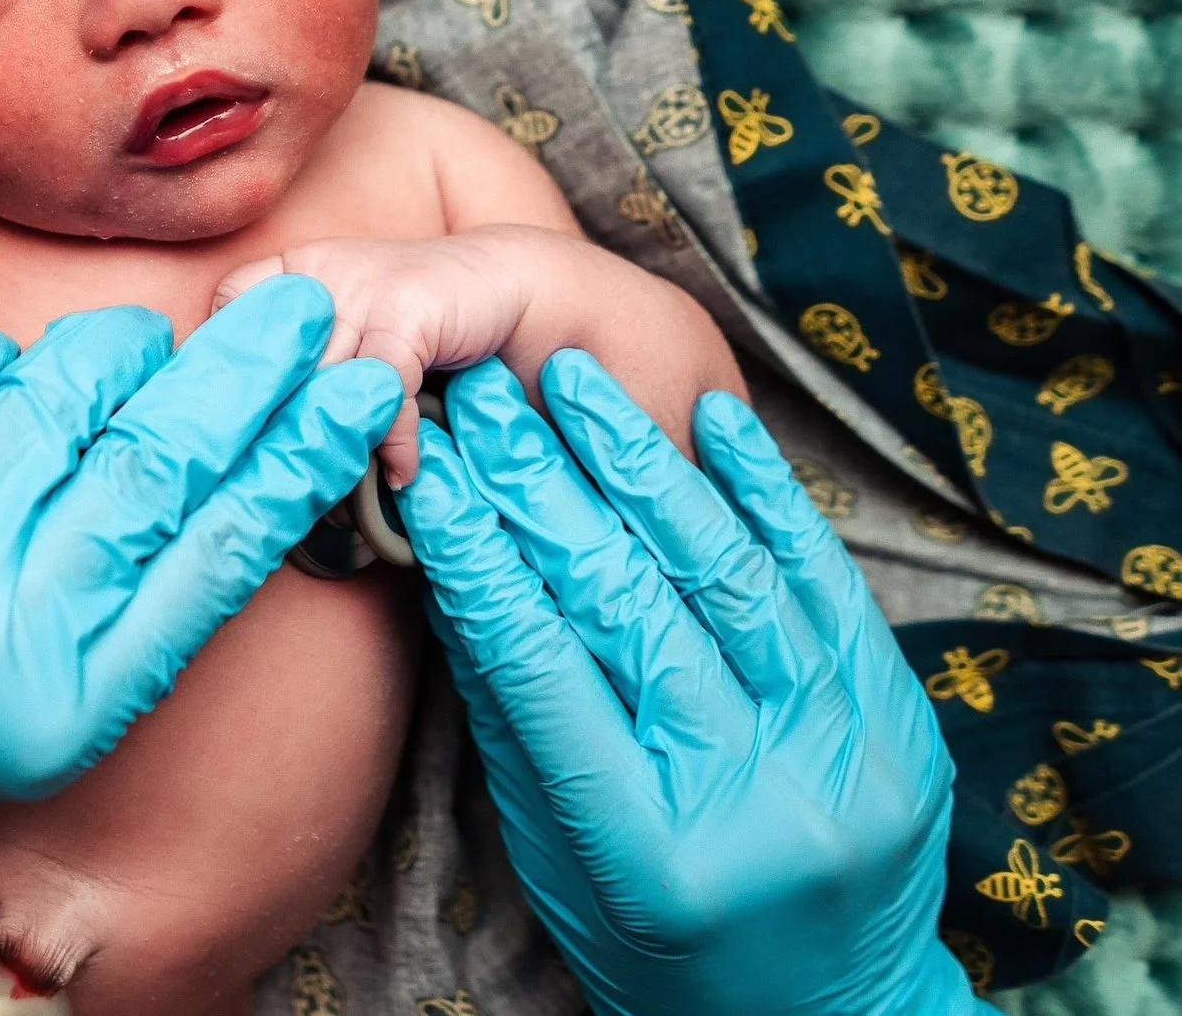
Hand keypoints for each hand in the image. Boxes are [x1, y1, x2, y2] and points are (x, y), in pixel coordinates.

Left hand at [0, 276, 402, 926]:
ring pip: (49, 403)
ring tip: (125, 345)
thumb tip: (248, 466)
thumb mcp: (44, 699)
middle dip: (239, 376)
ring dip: (100, 356)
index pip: (217, 560)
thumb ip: (136, 597)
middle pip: (153, 471)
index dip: (299, 463)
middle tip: (299, 308)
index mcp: (70, 704)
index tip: (363, 389)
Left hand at [219, 229, 534, 479]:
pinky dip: (394, 441)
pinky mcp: (405, 310)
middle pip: (271, 362)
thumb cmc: (422, 325)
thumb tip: (259, 446)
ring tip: (338, 495)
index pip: (230, 311)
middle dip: (276, 427)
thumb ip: (308, 370)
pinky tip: (402, 474)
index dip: (222, 366)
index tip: (227, 423)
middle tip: (277, 485)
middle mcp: (318, 275)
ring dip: (331, 444)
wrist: (508, 284)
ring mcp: (360, 288)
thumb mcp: (348, 332)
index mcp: (294, 273)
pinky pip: (382, 388)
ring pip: (320, 380)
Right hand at [401, 351, 976, 1015]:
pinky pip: (823, 581)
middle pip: (627, 603)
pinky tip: (707, 419)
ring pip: (726, 572)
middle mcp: (753, 797)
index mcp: (645, 847)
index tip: (424, 470)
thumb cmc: (658, 944)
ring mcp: (842, 754)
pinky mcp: (898, 722)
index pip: (539, 665)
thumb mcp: (558, 850)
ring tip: (573, 380)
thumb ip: (515, 712)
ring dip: (639, 461)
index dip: (475, 554)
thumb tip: (456, 560)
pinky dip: (763, 492)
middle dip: (542, 485)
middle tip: (485, 401)